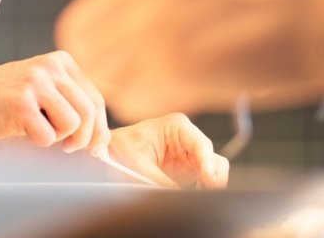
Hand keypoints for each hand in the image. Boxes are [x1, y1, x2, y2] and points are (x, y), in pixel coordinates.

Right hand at [0, 51, 110, 154]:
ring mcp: (36, 83)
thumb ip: (71, 102)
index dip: (99, 127)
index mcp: (62, 62)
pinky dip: (37, 141)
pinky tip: (22, 129)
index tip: (94, 145)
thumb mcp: (44, 88)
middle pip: (89, 112)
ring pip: (72, 124)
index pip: (96, 98)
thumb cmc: (5, 98)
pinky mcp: (21, 102)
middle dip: (83, 138)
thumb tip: (102, 138)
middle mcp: (51, 67)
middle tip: (68, 148)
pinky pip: (47, 136)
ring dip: (58, 137)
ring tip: (38, 129)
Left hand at [106, 113, 228, 188]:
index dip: (208, 163)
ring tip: (199, 197)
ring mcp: (190, 154)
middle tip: (207, 193)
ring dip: (210, 184)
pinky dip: (203, 189)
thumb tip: (178, 197)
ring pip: (213, 170)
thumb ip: (161, 182)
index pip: (201, 145)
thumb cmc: (122, 149)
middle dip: (213, 177)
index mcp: (177, 126)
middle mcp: (187, 138)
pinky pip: (204, 180)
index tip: (208, 179)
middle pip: (213, 158)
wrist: (110, 152)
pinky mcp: (188, 168)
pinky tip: (194, 197)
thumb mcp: (140, 166)